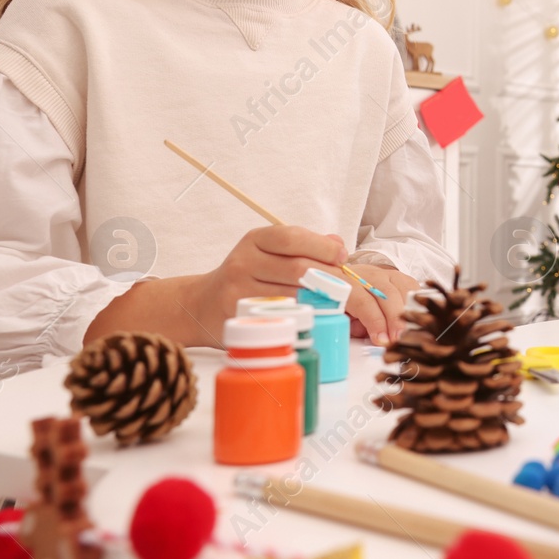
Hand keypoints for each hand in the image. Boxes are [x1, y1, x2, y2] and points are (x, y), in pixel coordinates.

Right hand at [183, 225, 346, 339]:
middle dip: (335, 281)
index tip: (344, 257)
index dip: (323, 246)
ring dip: (326, 303)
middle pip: (299, 269)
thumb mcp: (269, 252)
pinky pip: (281, 318)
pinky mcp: (240, 318)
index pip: (292, 237)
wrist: (201, 304)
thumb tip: (338, 243)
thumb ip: (304, 246)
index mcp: (256, 240)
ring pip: (293, 296)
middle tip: (357, 292)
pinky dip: (306, 319)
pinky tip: (322, 321)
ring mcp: (240, 291)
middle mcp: (245, 262)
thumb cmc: (247, 276)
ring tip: (347, 308)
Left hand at [344, 263, 421, 345]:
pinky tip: (414, 316)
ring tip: (409, 330)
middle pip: (387, 293)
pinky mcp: (395, 275)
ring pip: (402, 288)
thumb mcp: (339, 317)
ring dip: (408, 311)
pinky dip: (415, 301)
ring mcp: (382, 273)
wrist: (336, 281)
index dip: (376, 322)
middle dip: (395, 318)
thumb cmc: (339, 303)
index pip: (364, 301)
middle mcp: (366, 275)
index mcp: (345, 285)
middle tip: (399, 338)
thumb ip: (353, 327)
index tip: (382, 340)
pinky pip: (410, 285)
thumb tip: (376, 339)